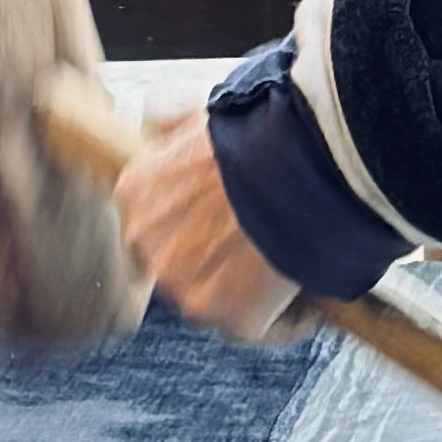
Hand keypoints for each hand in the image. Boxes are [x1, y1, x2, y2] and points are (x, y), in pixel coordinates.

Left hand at [112, 108, 302, 342]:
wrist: (304, 160)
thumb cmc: (261, 132)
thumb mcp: (200, 112)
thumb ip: (170, 120)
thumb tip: (155, 121)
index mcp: (134, 194)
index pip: (160, 225)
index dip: (201, 223)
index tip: (232, 216)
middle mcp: (147, 245)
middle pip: (187, 265)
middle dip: (222, 258)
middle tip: (267, 236)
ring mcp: (186, 288)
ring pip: (222, 301)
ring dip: (254, 290)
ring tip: (292, 260)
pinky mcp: (231, 320)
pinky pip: (262, 330)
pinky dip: (288, 317)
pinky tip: (308, 291)